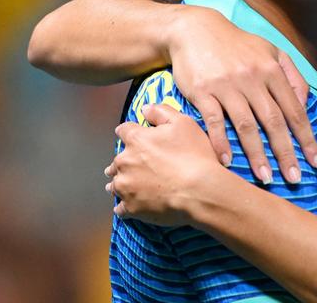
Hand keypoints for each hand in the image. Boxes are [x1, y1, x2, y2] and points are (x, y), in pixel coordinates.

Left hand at [105, 104, 227, 226]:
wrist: (200, 191)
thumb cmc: (194, 155)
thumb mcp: (183, 123)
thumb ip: (161, 112)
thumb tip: (145, 108)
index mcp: (136, 140)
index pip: (123, 131)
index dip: (130, 132)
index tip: (133, 136)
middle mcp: (125, 162)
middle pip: (117, 160)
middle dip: (126, 161)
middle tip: (137, 165)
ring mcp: (126, 187)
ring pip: (116, 184)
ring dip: (122, 183)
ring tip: (130, 186)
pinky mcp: (131, 208)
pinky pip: (121, 208)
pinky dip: (125, 206)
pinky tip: (130, 206)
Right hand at [166, 6, 316, 184]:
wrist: (194, 30)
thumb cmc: (237, 45)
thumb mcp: (270, 51)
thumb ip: (292, 76)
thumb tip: (305, 105)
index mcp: (273, 70)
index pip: (295, 110)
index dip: (306, 138)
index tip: (316, 163)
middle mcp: (253, 78)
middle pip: (274, 121)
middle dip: (286, 153)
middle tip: (294, 179)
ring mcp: (227, 85)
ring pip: (246, 124)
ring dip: (257, 154)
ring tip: (265, 178)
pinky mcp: (203, 90)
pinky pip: (214, 120)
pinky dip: (221, 142)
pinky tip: (227, 162)